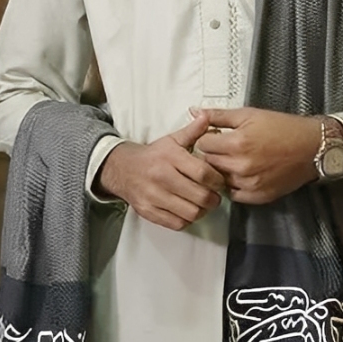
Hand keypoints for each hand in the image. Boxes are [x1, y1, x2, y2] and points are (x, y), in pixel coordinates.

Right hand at [96, 112, 225, 230]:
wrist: (122, 169)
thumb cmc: (153, 156)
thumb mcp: (171, 140)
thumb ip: (192, 131)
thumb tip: (206, 117)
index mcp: (170, 157)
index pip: (203, 173)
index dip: (218, 180)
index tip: (220, 181)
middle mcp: (161, 177)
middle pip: (200, 196)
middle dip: (214, 198)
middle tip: (215, 195)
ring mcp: (153, 196)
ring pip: (191, 213)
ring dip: (202, 211)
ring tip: (202, 203)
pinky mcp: (148, 211)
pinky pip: (177, 223)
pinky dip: (187, 220)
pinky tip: (188, 210)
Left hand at [194, 107, 321, 203]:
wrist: (312, 147)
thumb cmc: (282, 127)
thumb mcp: (249, 114)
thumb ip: (218, 115)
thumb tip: (194, 111)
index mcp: (237, 143)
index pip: (203, 144)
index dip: (208, 138)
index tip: (216, 136)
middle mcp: (241, 166)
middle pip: (208, 162)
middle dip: (214, 154)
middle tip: (226, 147)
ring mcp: (249, 183)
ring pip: (220, 179)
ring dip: (223, 170)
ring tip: (236, 160)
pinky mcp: (258, 196)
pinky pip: (233, 194)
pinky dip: (234, 184)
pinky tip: (244, 173)